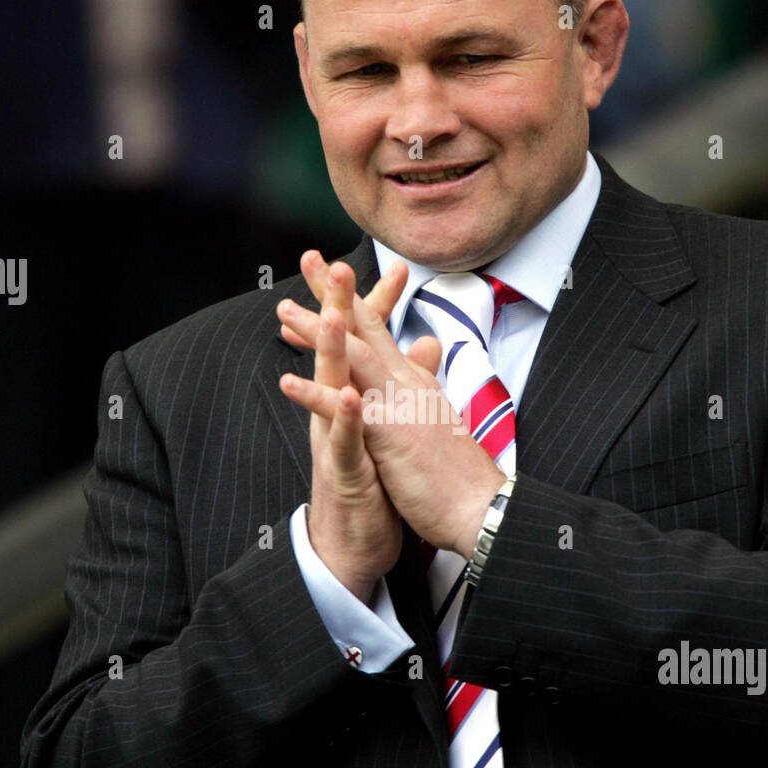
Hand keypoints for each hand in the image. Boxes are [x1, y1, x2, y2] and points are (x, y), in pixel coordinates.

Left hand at [278, 260, 504, 557]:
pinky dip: (317, 395)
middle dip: (334, 293)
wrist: (483, 507)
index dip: (351, 305)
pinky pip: (348, 410)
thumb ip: (426, 383)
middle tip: (307, 260)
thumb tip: (425, 351)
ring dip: (317, 330)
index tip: (325, 283)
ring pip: (354, 356)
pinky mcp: (392, 434)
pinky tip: (288, 381)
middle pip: (365, 328)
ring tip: (284, 310)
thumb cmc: (461, 474)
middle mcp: (408, 383)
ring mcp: (399, 405)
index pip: (379, 332)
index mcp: (416, 382)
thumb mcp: (440, 419)